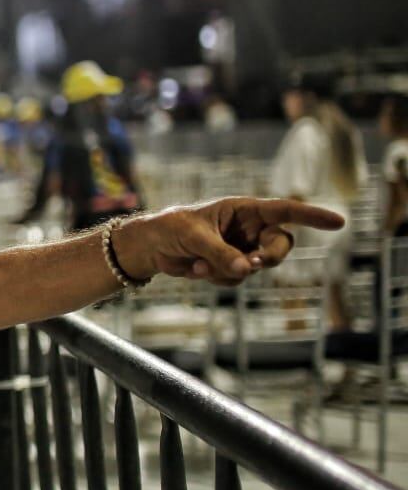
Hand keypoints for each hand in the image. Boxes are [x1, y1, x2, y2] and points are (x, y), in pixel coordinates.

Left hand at [116, 198, 344, 286]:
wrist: (151, 247)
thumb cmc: (172, 228)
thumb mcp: (194, 237)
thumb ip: (221, 252)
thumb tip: (246, 269)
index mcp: (245, 210)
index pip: (285, 211)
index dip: (312, 216)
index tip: (339, 222)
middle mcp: (249, 230)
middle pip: (280, 247)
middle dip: (268, 258)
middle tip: (251, 264)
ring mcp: (242, 250)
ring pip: (255, 269)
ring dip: (227, 271)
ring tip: (197, 265)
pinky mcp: (231, 268)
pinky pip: (235, 280)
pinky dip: (215, 278)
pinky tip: (194, 270)